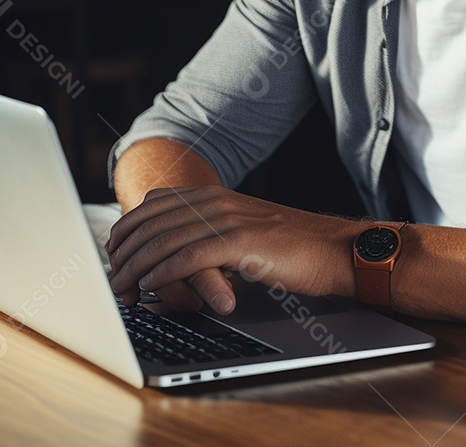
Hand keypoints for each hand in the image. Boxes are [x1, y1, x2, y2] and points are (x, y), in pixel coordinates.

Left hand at [106, 186, 356, 314]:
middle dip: (124, 253)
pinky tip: (149, 287)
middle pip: (152, 221)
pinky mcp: (241, 242)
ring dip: (136, 268)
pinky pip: (189, 257)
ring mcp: (229, 219)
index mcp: (216, 196)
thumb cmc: (292, 249)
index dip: (127, 229)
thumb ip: (212, 234)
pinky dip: (163, 273)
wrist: (334, 249)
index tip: (114, 256)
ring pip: (164, 240)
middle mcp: (218, 201)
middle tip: (111, 281)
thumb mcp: (245, 231)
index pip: (155, 204)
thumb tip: (177, 258)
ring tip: (121, 290)